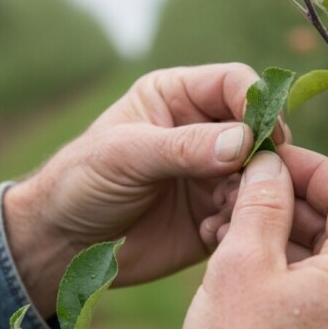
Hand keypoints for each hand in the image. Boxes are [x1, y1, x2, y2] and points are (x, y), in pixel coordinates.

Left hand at [3, 64, 286, 316]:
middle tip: (257, 181)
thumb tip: (245, 142)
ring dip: (254, 193)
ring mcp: (211, 175)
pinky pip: (248, 215)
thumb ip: (183, 147)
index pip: (234, 84)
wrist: (62, 244)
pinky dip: (242, 223)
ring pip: (261, 175)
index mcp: (177, 97)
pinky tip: (213, 234)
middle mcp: (202, 132)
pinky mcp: (213, 216)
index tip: (265, 136)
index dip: (256, 105)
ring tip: (224, 211)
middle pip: (259, 130)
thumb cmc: (80, 183)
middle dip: (264, 155)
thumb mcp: (125, 155)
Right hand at [173, 148, 327, 328]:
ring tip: (225, 230)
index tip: (269, 156)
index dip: (309, 167)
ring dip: (281, 239)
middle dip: (287, 204)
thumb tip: (270, 163)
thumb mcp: (241, 262)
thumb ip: (261, 202)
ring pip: (327, 264)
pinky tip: (242, 267)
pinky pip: (323, 299)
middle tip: (238, 192)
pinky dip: (288, 275)